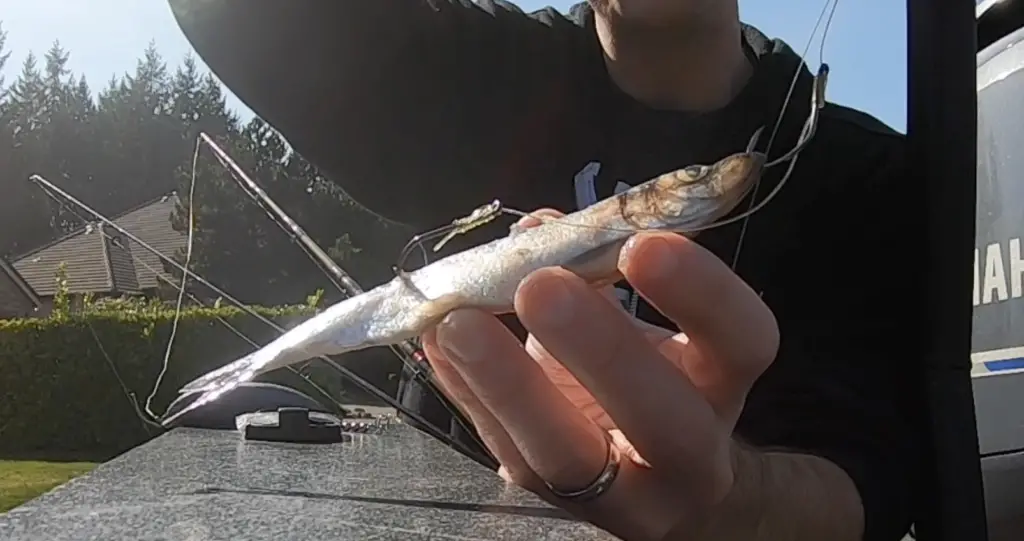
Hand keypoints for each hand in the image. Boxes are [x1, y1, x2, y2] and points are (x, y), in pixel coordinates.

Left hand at [420, 209, 779, 540]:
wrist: (660, 480)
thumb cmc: (652, 377)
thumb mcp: (645, 321)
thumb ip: (599, 272)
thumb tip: (534, 228)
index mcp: (723, 384)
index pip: (742, 342)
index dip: (701, 293)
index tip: (644, 243)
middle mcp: (691, 454)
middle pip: (664, 419)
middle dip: (601, 351)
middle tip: (540, 287)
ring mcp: (622, 496)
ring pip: (567, 457)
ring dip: (508, 385)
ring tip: (458, 324)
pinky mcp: (553, 505)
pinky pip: (506, 454)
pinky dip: (468, 395)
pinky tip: (437, 345)